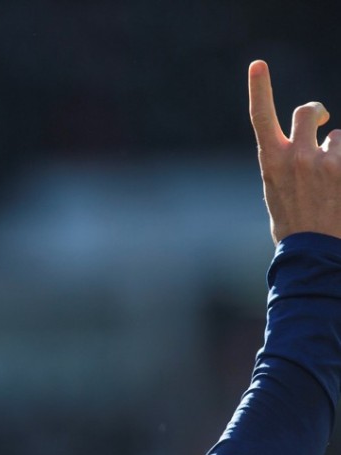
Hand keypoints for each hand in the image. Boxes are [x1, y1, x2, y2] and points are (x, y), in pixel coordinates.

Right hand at [249, 60, 340, 243]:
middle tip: (323, 124)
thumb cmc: (294, 227)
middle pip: (307, 112)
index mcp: (271, 161)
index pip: (262, 116)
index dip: (259, 88)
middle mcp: (297, 155)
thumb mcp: (277, 192)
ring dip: (337, 153)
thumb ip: (287, 163)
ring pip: (336, 137)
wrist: (314, 253)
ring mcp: (325, 160)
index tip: (258, 65)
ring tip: (333, 184)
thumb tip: (313, 141)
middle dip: (316, 114)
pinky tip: (339, 188)